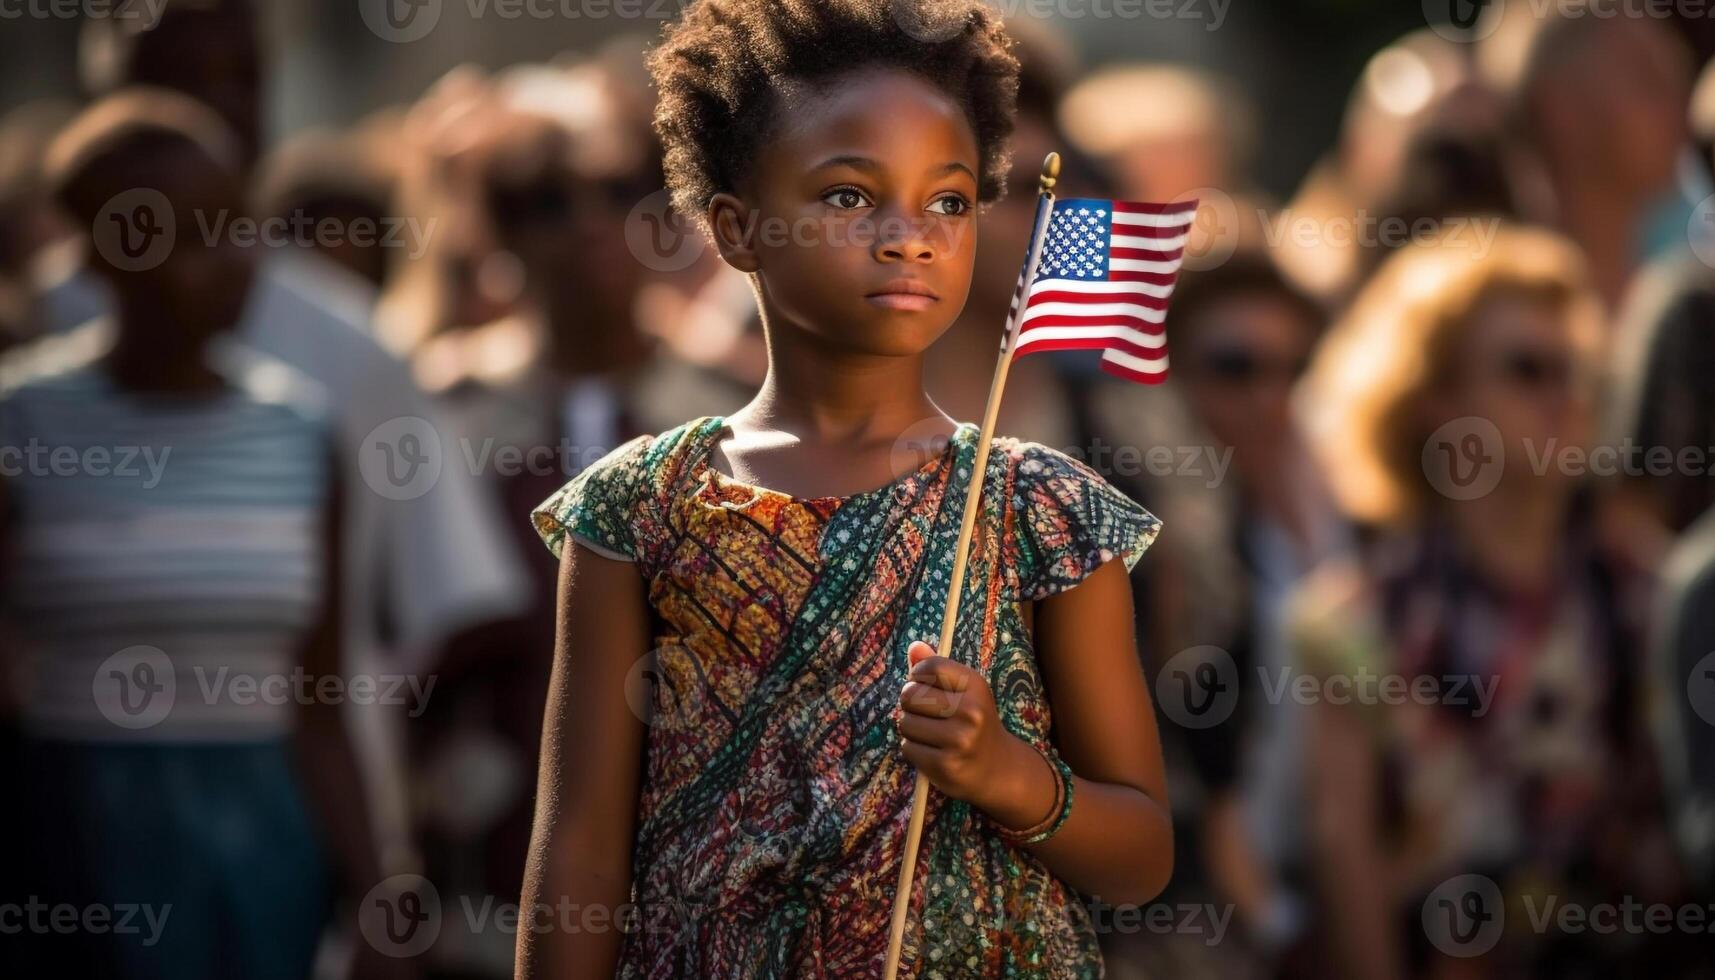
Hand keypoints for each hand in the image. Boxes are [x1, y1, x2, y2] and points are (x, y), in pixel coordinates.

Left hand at [896, 640, 1013, 805]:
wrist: (998, 768)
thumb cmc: (974, 722)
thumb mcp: (965, 691)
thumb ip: (938, 668)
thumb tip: (914, 646)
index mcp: (976, 686)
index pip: (930, 667)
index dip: (917, 674)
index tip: (924, 684)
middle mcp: (971, 712)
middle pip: (910, 694)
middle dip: (910, 703)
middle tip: (926, 712)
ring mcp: (959, 740)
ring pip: (905, 723)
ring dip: (911, 728)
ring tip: (931, 733)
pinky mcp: (946, 765)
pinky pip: (908, 748)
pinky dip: (914, 749)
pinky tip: (933, 751)